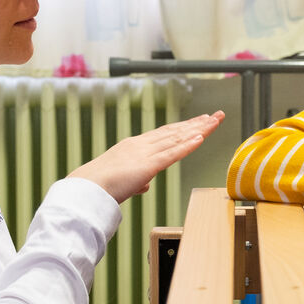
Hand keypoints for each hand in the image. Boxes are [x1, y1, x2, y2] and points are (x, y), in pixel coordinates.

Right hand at [69, 111, 224, 202]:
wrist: (88, 187)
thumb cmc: (101, 187)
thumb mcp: (124, 181)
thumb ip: (136, 181)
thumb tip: (145, 185)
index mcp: (135, 146)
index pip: (165, 134)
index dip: (183, 127)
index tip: (198, 122)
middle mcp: (142, 145)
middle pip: (175, 131)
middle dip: (197, 123)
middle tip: (215, 115)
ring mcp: (146, 153)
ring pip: (178, 138)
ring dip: (199, 129)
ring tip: (215, 120)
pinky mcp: (149, 165)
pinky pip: (173, 153)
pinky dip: (189, 144)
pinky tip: (201, 137)